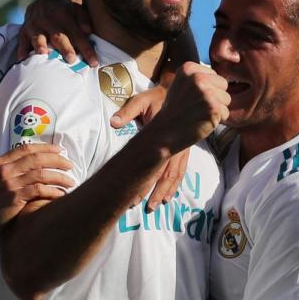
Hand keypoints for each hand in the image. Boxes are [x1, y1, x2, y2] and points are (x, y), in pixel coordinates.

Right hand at [0, 144, 74, 239]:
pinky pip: (40, 190)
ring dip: (59, 176)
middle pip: (37, 158)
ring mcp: (9, 183)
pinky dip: (53, 191)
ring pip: (41, 174)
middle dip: (57, 160)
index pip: (26, 149)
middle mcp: (4, 170)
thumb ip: (5, 169)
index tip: (59, 150)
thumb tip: (22, 162)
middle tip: (70, 164)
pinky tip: (61, 195)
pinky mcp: (14, 197)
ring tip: (71, 181)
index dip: (45, 148)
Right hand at [17, 0, 97, 65]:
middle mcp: (47, 19)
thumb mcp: (77, 9)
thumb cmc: (67, 11)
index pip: (76, 33)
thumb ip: (83, 19)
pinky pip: (21, 41)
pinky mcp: (23, 31)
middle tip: (71, 59)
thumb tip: (88, 30)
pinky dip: (21, 50)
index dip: (85, 47)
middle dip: (64, 47)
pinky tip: (22, 59)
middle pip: (57, 35)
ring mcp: (34, 25)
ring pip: (37, 37)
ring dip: (40, 45)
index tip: (93, 62)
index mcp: (63, 14)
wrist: (46, 2)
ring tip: (43, 54)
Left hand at [112, 87, 188, 212]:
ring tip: (156, 206)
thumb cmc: (156, 98)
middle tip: (146, 209)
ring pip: (175, 175)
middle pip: (165, 174)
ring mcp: (182, 149)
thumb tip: (114, 123)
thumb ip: (127, 111)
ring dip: (165, 192)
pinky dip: (175, 185)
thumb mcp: (141, 100)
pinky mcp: (184, 150)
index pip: (154, 164)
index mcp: (164, 136)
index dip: (145, 182)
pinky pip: (181, 171)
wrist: (180, 91)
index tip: (135, 196)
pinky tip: (168, 196)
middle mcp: (175, 146)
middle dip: (155, 192)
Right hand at [144, 62, 229, 154]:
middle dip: (215, 97)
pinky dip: (216, 120)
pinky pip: (226, 113)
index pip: (214, 75)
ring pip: (226, 99)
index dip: (207, 89)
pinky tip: (202, 121)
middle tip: (197, 107)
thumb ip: (198, 77)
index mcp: (188, 68)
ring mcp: (206, 92)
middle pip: (223, 85)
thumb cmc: (175, 110)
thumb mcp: (181, 85)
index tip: (192, 97)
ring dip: (216, 109)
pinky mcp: (213, 107)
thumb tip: (222, 78)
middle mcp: (197, 77)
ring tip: (199, 114)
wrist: (165, 132)